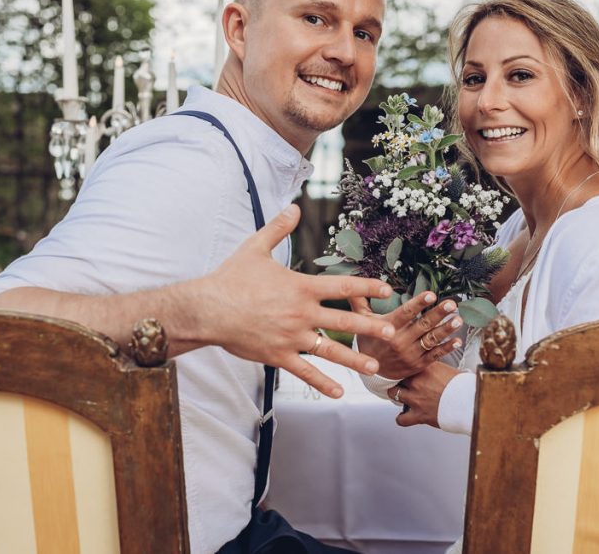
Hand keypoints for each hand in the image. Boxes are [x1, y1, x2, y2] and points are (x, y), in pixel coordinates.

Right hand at [182, 204, 395, 397]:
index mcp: (301, 288)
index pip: (343, 288)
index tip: (386, 290)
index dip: (367, 287)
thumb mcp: (255, 248)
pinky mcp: (278, 356)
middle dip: (370, 326)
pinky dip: (323, 383)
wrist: (206, 309)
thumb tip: (293, 207)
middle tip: (392, 331)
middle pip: (344, 321)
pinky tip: (339, 391)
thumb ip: (278, 228)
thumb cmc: (231, 278)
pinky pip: (305, 372)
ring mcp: (292, 337)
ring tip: (375, 366)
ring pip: (330, 350)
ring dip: (354, 359)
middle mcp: (302, 314)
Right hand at [352, 294, 463, 379]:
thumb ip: (360, 300)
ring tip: (458, 320)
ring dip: (446, 330)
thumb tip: (354, 280)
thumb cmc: (368, 339)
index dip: (419, 304)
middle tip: (451, 304)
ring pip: (431, 340)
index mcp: (388, 327)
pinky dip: (447, 348)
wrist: (369, 370)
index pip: (406, 313)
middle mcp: (400, 341)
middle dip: (438, 314)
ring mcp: (410, 354)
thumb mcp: (361, 319)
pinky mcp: (418, 364)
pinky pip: (434, 355)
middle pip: (422, 325)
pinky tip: (458, 340)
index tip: (431, 295)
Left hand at [388, 362, 461, 427]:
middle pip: (397, 376)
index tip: (405, 366)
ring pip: (394, 393)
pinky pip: (401, 419)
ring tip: (401, 395)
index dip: (405, 365)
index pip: (407, 362)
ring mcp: (416, 398)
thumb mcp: (450, 370)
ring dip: (397, 394)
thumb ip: (438, 368)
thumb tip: (436, 369)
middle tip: (402, 381)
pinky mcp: (419, 415)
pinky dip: (401, 418)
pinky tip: (404, 416)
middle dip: (399, 378)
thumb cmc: (463, 387)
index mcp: (426, 367)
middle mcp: (418, 381)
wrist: (468, 403)